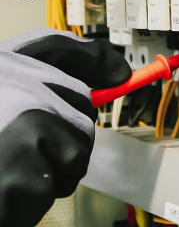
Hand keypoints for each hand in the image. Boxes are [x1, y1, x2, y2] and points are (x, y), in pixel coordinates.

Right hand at [0, 29, 130, 226]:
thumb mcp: (13, 112)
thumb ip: (55, 89)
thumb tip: (118, 76)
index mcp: (0, 68)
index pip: (52, 46)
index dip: (90, 57)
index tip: (119, 71)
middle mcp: (8, 76)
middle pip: (79, 96)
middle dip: (70, 131)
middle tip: (34, 149)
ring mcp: (23, 104)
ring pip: (83, 132)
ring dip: (63, 159)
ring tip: (25, 165)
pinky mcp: (35, 135)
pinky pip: (76, 160)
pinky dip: (58, 180)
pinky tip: (26, 181)